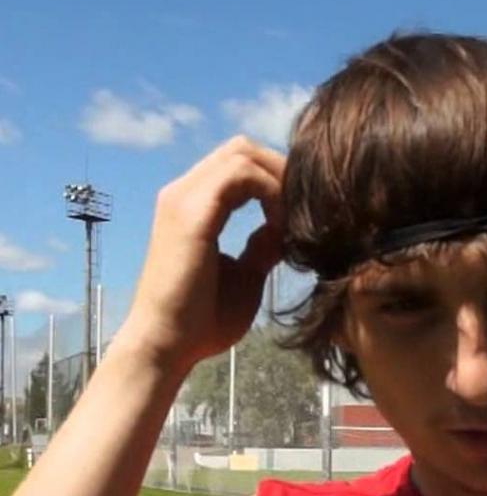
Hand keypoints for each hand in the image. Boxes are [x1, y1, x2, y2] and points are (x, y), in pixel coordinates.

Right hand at [120, 136, 285, 372]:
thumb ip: (263, 246)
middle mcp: (183, 193)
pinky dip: (270, 192)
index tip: (303, 215)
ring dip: (279, 180)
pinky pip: (240, 176)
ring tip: (297, 220)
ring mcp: (182, 199)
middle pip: (243, 149)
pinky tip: (283, 226)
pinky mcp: (191, 214)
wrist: (168, 346)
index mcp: (194, 205)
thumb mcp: (246, 276)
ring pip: (242, 154)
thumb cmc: (202, 321)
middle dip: (282, 171)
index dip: (277, 180)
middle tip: (308, 209)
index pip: (240, 164)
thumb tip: (284, 229)